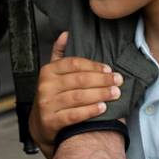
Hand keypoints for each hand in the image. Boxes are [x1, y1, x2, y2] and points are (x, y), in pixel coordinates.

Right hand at [29, 32, 122, 157]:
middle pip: (79, 80)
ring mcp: (47, 104)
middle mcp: (46, 86)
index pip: (74, 64)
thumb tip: (66, 34)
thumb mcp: (53, 74)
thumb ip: (59, 53)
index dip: (94, 66)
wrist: (41, 124)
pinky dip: (90, 111)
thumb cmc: (53, 95)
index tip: (110, 69)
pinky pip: (74, 115)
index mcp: (48, 71)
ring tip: (115, 93)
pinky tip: (102, 108)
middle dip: (102, 80)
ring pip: (78, 97)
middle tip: (118, 81)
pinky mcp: (51, 122)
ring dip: (100, 94)